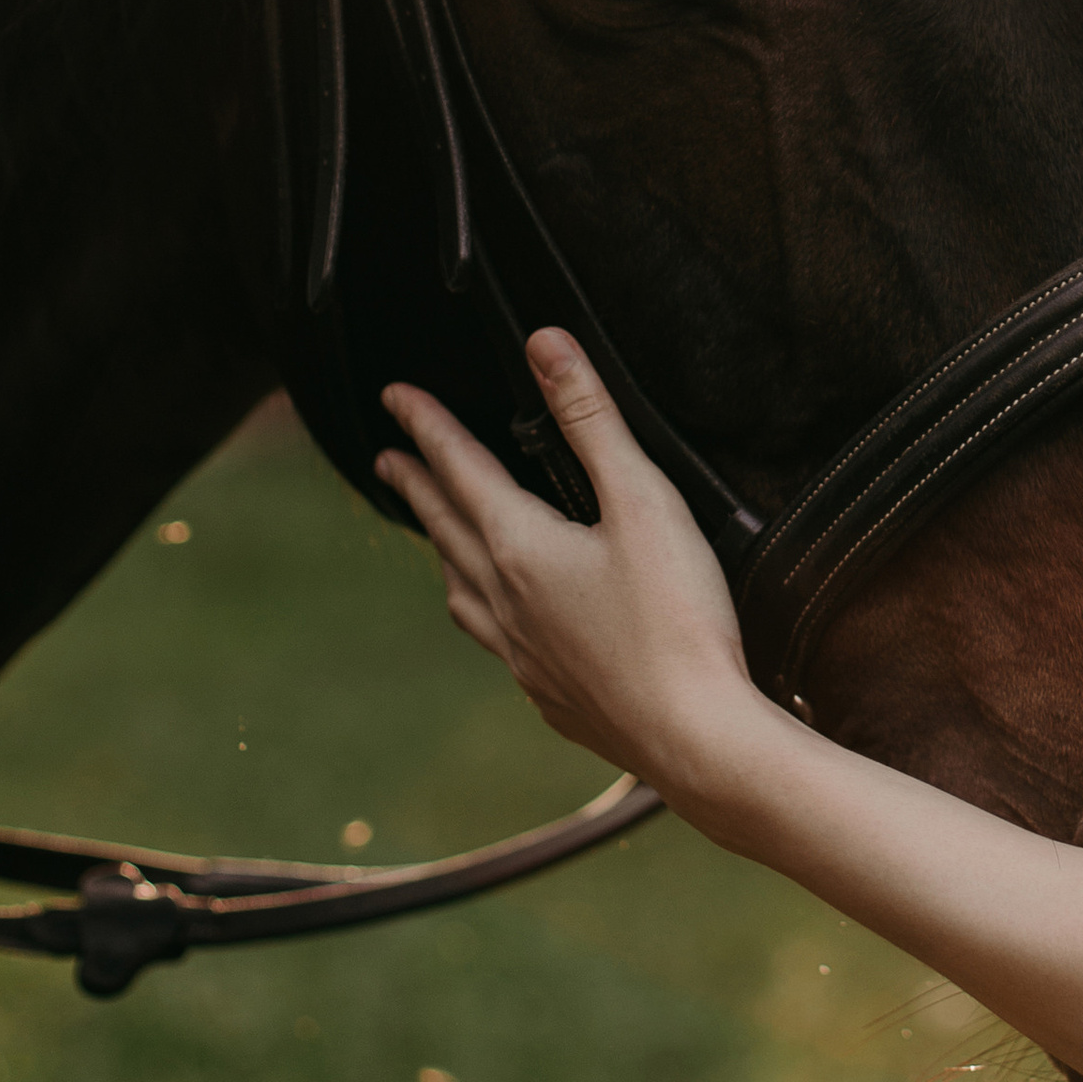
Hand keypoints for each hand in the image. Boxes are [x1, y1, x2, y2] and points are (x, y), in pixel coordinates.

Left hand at [378, 334, 756, 790]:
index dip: (427, 426)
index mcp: (521, 548)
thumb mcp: (642, 500)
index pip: (460, 469)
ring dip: (443, 552)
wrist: (693, 736)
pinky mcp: (551, 696)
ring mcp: (524, 656)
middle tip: (389, 460)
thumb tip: (545, 345)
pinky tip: (509, 624)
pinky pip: (497, 642)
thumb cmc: (676, 617)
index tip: (394, 396)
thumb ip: (593, 420)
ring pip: (463, 592)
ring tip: (438, 537)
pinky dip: (484, 612)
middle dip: (418, 486)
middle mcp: (506, 603)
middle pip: (447, 530)